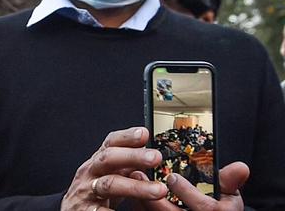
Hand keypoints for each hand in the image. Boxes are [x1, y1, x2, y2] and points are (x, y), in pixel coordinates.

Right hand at [61, 127, 166, 210]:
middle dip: (132, 156)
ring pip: (108, 185)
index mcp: (98, 162)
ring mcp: (87, 191)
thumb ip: (125, 164)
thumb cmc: (94, 191)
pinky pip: (100, 210)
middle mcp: (90, 173)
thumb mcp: (108, 173)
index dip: (126, 137)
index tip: (143, 133)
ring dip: (135, 187)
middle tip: (155, 157)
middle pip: (108, 159)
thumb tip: (149, 152)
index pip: (110, 143)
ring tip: (158, 190)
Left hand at [130, 161, 248, 209]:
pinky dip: (138, 206)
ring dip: (141, 199)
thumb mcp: (228, 194)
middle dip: (154, 196)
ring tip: (133, 178)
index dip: (186, 193)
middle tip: (140, 174)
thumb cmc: (219, 207)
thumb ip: (230, 180)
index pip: (203, 208)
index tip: (173, 176)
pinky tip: (132, 190)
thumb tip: (241, 167)